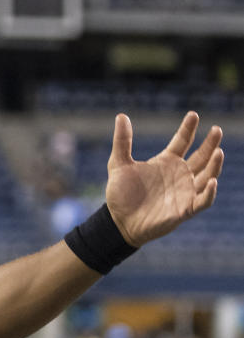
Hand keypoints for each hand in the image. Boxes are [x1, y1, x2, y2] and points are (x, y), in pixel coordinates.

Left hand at [105, 112, 223, 245]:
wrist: (118, 223)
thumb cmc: (120, 195)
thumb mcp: (118, 165)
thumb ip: (122, 142)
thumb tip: (121, 116)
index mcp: (166, 162)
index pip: (182, 141)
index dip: (188, 129)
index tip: (193, 115)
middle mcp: (179, 174)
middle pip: (201, 156)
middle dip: (210, 143)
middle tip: (216, 129)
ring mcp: (184, 191)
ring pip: (207, 175)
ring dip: (214, 164)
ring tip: (219, 151)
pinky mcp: (185, 209)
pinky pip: (203, 200)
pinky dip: (210, 192)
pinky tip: (212, 181)